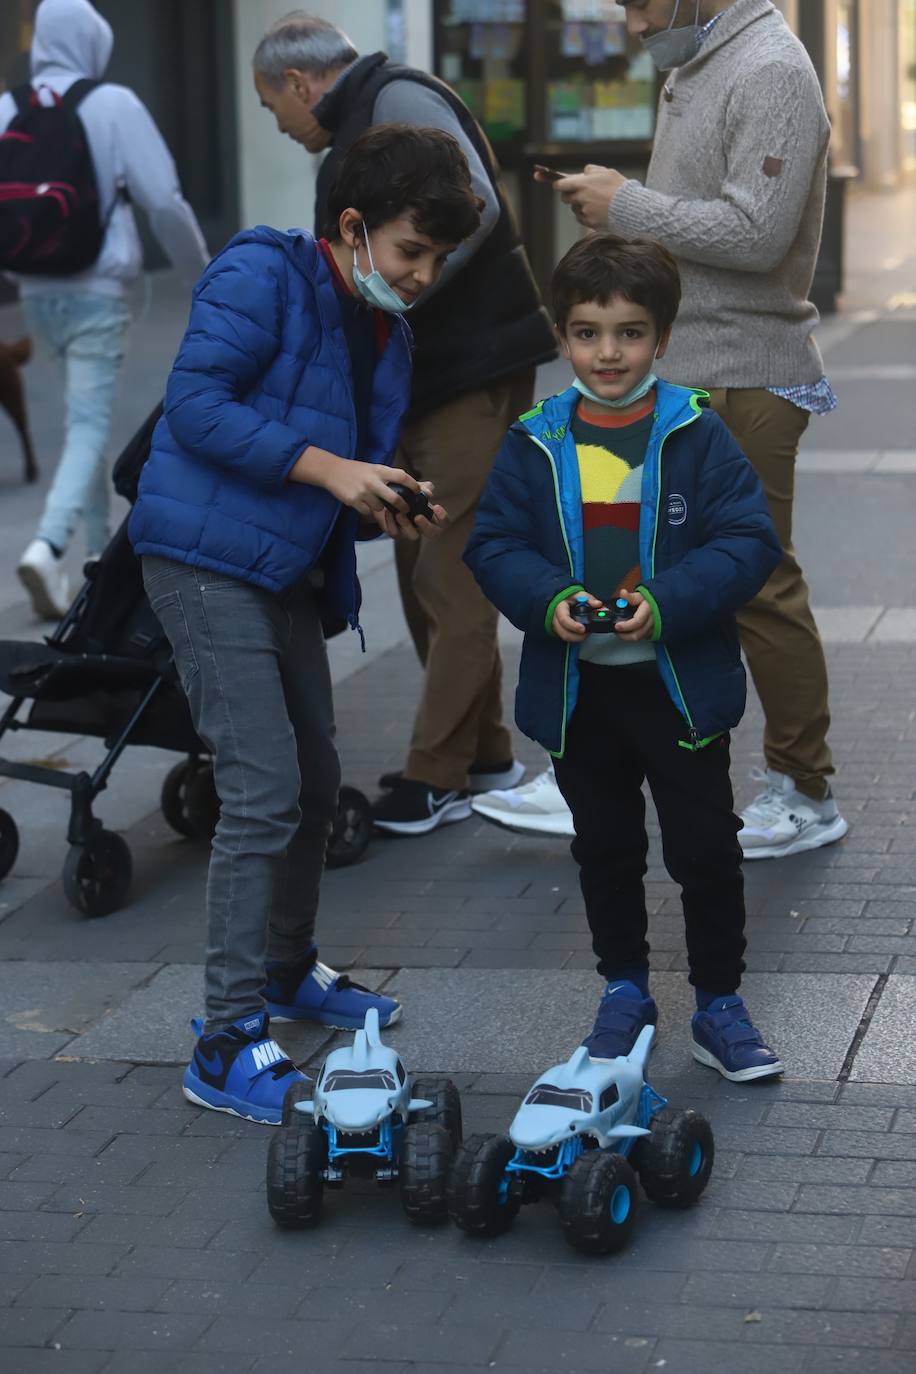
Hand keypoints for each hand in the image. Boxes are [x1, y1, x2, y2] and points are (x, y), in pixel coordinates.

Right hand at [304, 452, 422, 518]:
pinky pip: (367, 511)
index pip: (402, 477)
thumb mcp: (374, 468)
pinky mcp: (354, 501)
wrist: (332, 471)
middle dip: (403, 506)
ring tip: (374, 501)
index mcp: (380, 470)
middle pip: (395, 498)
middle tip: (406, 510)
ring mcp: (363, 492)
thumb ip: (389, 476)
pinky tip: (362, 502)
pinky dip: (368, 509)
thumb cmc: (357, 470)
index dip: (413, 485)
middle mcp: (373, 481)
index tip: (418, 492)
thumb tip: (410, 485)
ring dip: (380, 508)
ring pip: (380, 507)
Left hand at [372, 482, 447, 541]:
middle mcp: (423, 527)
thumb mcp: (415, 488)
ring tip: (399, 514)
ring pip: (414, 536)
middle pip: (433, 533)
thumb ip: (424, 488)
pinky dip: (391, 523)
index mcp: (431, 517)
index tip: (436, 507)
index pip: (444, 523)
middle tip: (418, 517)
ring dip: (407, 525)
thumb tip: (429, 491)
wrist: (386, 498)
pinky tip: (388, 512)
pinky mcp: (397, 533)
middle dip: (426, 526)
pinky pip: (396, 533)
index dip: (443, 518)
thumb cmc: (406, 493)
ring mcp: (410, 532)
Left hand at [552, 165, 626, 229]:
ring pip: (574, 208)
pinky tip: (597, 211)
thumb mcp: (607, 172)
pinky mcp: (589, 222)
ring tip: (595, 202)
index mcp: (582, 184)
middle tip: (579, 193)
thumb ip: (592, 170)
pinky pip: (581, 218)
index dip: (558, 185)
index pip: (560, 185)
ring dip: (579, 205)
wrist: (630, 208)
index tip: (559, 185)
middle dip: (569, 195)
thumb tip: (584, 172)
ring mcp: (584, 211)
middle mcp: (581, 198)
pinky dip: (585, 215)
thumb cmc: (619, 188)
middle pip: (565, 198)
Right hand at [552, 591, 602, 642]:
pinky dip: (576, 637)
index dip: (573, 626)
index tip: (583, 628)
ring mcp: (557, 627)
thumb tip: (598, 604)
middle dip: (577, 636)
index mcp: (560, 608)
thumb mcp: (580, 595)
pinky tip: (583, 633)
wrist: (563, 602)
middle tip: (588, 633)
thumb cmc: (570, 599)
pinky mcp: (561, 632)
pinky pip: (568, 638)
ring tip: (587, 633)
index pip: (563, 619)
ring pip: (566, 637)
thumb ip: (589, 599)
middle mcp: (556, 619)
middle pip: (564, 633)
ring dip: (578, 638)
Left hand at [613, 590, 653, 641]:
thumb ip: (631, 597)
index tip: (617, 626)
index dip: (626, 626)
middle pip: (637, 634)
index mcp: (648, 611)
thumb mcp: (640, 596)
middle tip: (616, 630)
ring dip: (627, 636)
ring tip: (620, 631)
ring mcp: (652, 629)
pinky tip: (628, 632)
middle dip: (624, 635)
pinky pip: (641, 638)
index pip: (637, 622)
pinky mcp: (651, 633)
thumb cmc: (649, 601)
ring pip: (639, 638)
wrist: (660, 605)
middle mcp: (652, 621)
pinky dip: (633, 636)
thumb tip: (623, 593)